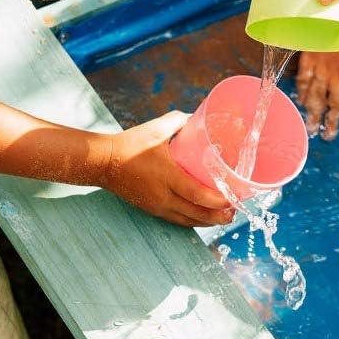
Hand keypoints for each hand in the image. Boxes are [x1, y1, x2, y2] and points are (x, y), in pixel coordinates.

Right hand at [102, 112, 234, 226]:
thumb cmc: (130, 144)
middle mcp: (163, 196)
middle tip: (236, 211)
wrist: (102, 162)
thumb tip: (198, 117)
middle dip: (218, 216)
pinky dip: (192, 221)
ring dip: (208, 221)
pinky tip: (203, 218)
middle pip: (196, 214)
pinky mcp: (151, 209)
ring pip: (187, 220)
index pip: (197, 194)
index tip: (234, 198)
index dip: (218, 200)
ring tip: (225, 217)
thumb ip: (180, 121)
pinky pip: (177, 220)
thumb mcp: (156, 129)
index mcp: (167, 176)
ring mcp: (156, 206)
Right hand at [296, 37, 338, 140]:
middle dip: (332, 123)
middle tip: (328, 137)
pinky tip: (300, 101)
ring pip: (317, 97)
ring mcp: (323, 69)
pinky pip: (304, 79)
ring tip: (311, 126)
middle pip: (335, 106)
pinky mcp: (310, 59)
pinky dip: (302, 92)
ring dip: (314, 113)